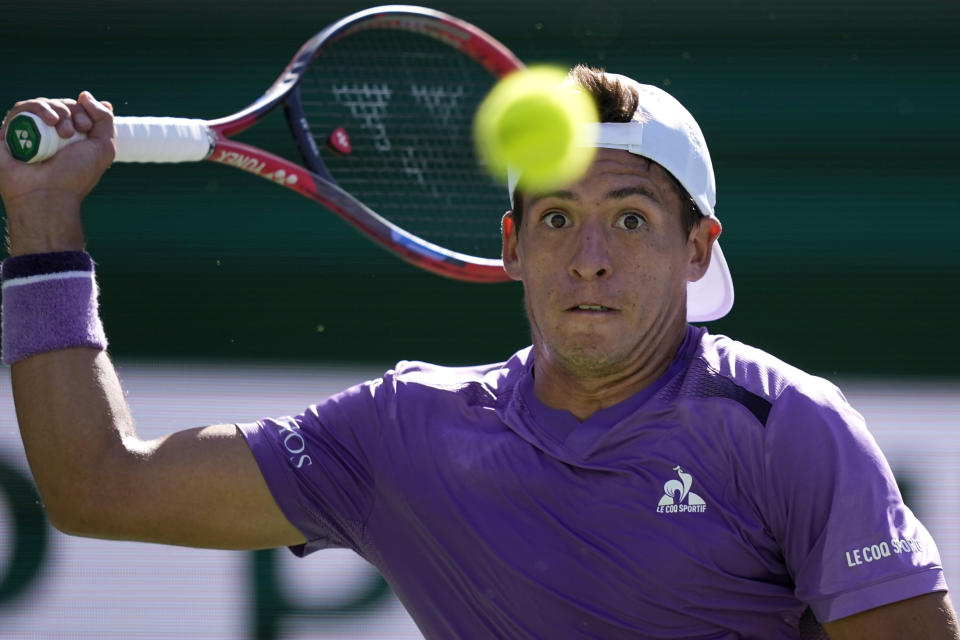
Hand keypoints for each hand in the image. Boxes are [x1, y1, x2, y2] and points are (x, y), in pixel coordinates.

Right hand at [0, 92, 114, 255]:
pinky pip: (20, 109)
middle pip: (59, 104)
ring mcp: (29, 132)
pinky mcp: (9, 132)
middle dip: (70, 111)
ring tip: (61, 130)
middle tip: (74, 131)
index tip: (86, 128)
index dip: (83, 111)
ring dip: (56, 109)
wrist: (48, 195)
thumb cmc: (76, 175)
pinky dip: (37, 109)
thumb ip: (104, 119)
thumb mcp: (104, 147)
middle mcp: (50, 134)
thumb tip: (86, 95)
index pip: (76, 109)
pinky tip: (48, 122)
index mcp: (72, 138)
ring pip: (41, 104)